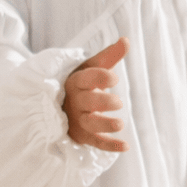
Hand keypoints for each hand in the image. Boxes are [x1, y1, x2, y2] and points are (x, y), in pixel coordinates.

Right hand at [62, 38, 128, 152]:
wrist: (60, 106)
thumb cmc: (81, 83)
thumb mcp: (91, 67)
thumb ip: (109, 56)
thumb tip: (126, 40)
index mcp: (76, 82)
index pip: (86, 79)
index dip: (100, 77)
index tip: (114, 78)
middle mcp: (76, 102)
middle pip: (87, 102)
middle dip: (102, 102)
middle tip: (118, 102)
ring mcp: (78, 120)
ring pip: (90, 124)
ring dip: (104, 125)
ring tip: (120, 124)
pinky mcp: (83, 136)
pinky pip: (96, 142)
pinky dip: (110, 146)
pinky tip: (126, 146)